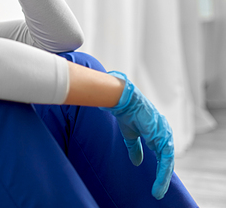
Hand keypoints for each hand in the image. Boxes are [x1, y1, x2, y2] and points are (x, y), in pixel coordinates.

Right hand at [100, 71, 173, 199]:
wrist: (124, 101)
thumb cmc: (126, 112)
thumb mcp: (131, 135)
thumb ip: (136, 148)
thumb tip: (137, 162)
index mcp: (158, 131)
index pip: (162, 153)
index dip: (160, 167)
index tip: (156, 180)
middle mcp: (165, 133)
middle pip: (166, 159)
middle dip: (163, 176)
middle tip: (158, 191)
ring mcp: (165, 134)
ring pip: (168, 162)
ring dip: (163, 178)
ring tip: (158, 191)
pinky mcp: (163, 137)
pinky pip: (166, 160)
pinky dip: (163, 173)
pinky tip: (159, 183)